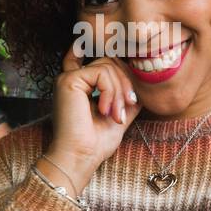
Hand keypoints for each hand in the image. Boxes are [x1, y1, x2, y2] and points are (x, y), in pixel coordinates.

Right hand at [44, 42, 141, 194]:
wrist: (81, 157)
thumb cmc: (97, 143)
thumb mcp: (120, 114)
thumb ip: (127, 96)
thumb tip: (142, 83)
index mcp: (80, 86)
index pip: (92, 59)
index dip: (104, 54)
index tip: (116, 61)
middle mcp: (72, 79)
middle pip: (109, 62)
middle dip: (125, 83)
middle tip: (128, 107)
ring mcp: (68, 78)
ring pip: (108, 67)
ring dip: (119, 92)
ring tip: (116, 115)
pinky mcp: (69, 80)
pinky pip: (101, 73)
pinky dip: (110, 91)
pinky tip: (106, 110)